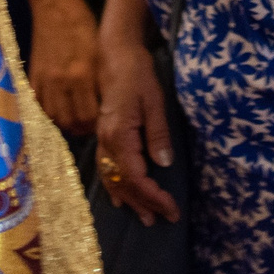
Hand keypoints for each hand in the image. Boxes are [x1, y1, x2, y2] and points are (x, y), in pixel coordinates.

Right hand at [27, 0, 99, 133]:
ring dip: (64, 123)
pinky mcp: (32, 76)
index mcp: (83, 74)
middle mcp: (62, 81)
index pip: (89, 116)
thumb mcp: (99, 52)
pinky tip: (57, 109)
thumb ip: (100, 80)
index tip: (100, 122)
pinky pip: (37, 105)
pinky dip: (47, 112)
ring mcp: (45, 80)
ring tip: (73, 120)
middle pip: (70, 121)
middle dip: (80, 128)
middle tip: (88, 125)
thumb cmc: (83, 26)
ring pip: (53, 117)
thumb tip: (105, 105)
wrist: (55, 7)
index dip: (95, 125)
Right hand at [93, 36, 179, 225]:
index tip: (171, 209)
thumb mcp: (154, 101)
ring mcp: (101, 139)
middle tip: (165, 218)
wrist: (115, 54)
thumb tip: (163, 164)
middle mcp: (106, 141)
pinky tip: (118, 198)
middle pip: (123, 183)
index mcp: (119, 135)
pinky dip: (113, 186)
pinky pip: (104, 169)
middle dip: (144, 203)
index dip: (153, 196)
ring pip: (111, 179)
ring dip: (128, 200)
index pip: (135, 177)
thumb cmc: (138, 74)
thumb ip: (157, 133)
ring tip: (144, 217)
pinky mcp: (102, 135)